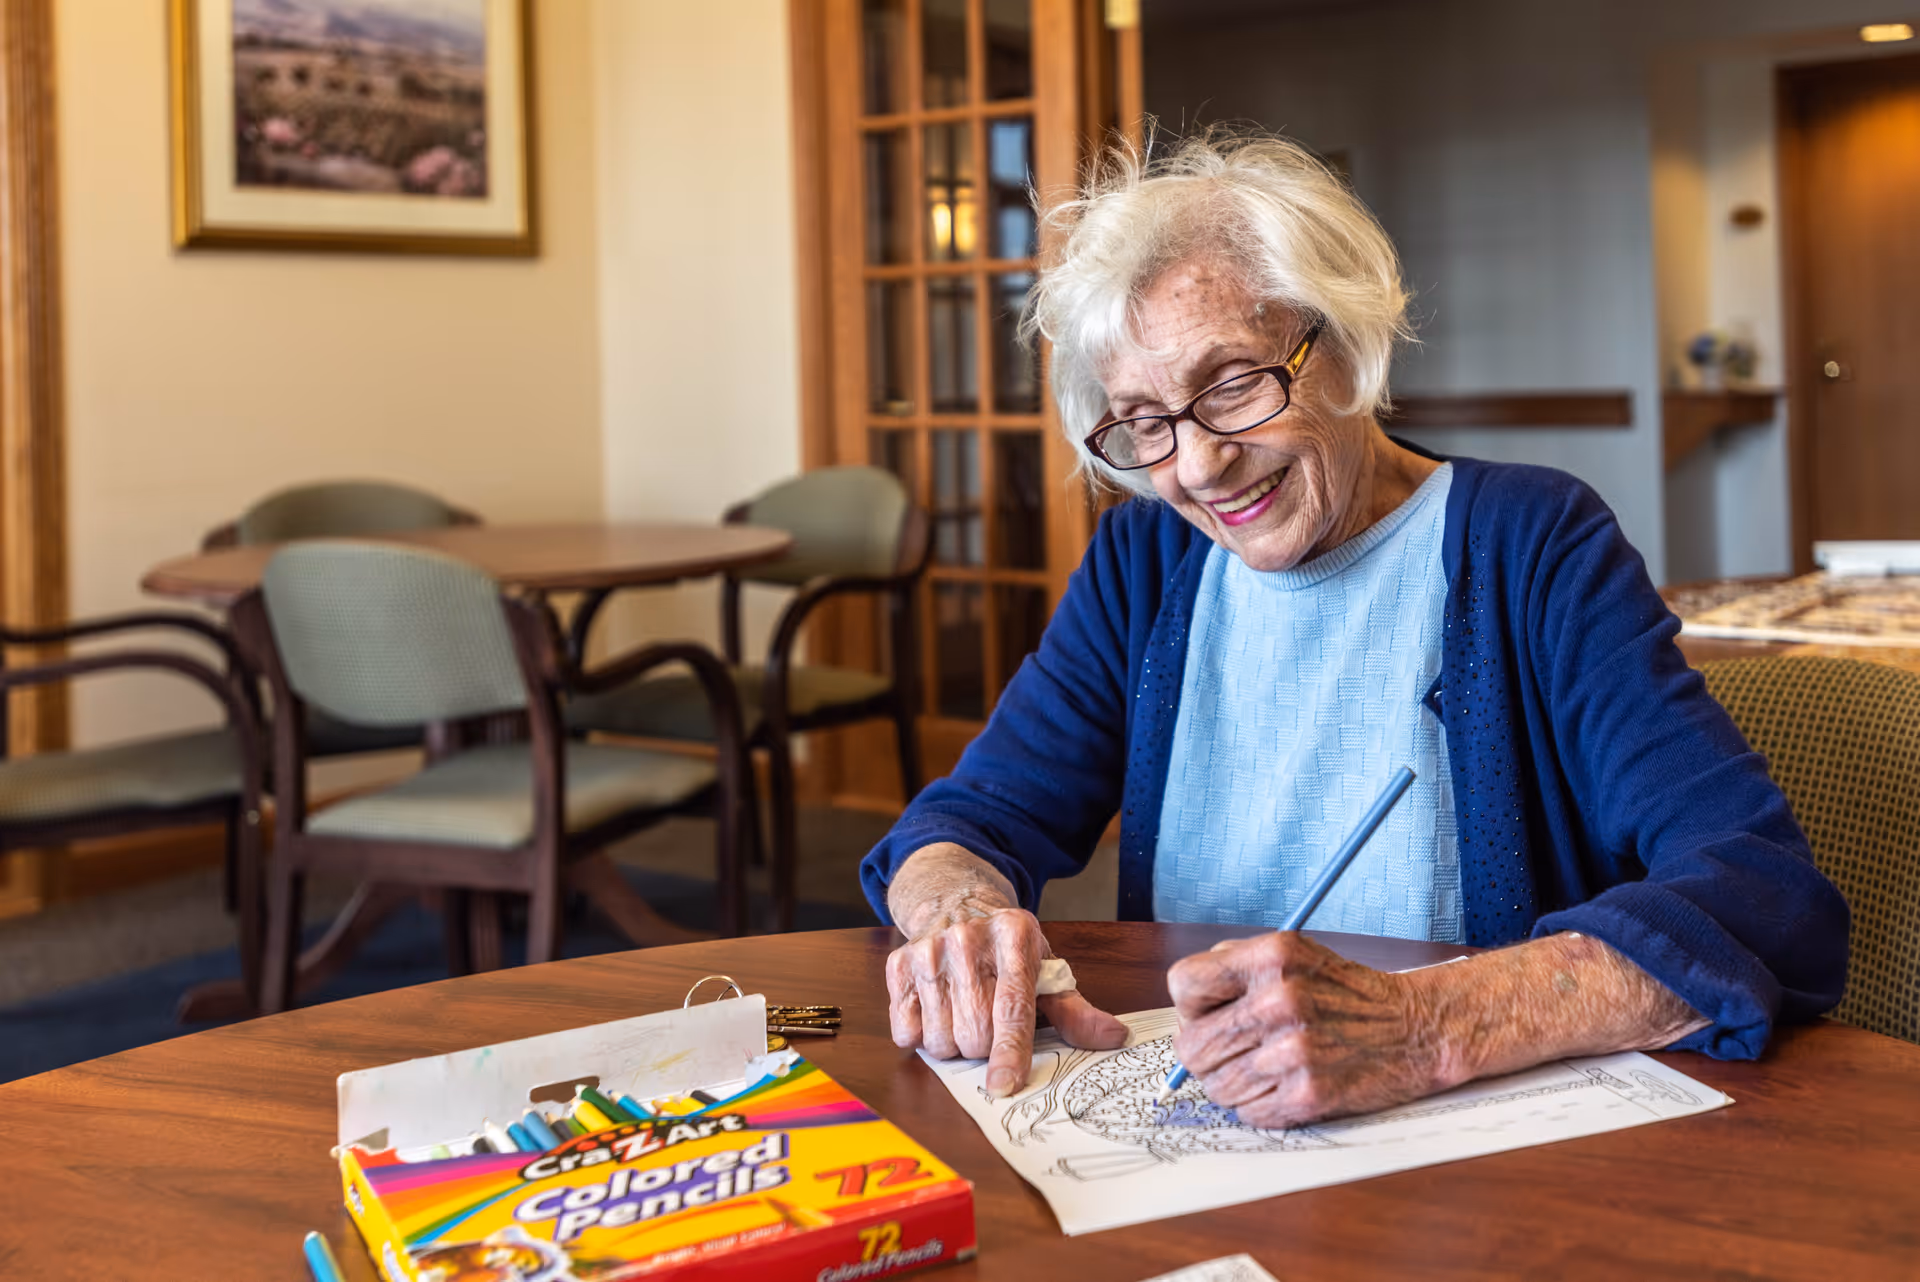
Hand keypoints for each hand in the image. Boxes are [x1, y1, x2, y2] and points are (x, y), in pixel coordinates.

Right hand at [886, 906, 1127, 1098]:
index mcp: (1014, 936)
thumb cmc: (1007, 951)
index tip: (1005, 1083)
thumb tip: (1116, 1037)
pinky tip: (935, 1009)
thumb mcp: (1044, 971)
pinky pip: (906, 1032)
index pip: (1012, 1007)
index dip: (1009, 1051)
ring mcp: (928, 950)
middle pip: (976, 1032)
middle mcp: (967, 938)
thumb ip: (1076, 1011)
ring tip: (962, 1014)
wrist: (955, 905)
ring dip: (954, 1044)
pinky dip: (921, 1036)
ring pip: (940, 1039)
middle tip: (988, 1023)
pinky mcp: (897, 964)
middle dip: (985, 1047)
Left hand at [1167, 932, 1442, 1127]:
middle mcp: (1279, 1001)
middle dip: (1206, 1055)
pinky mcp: (1309, 1093)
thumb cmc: (1346, 993)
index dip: (1191, 1006)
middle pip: (1191, 1047)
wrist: (1418, 1028)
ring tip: (1269, 1068)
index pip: (1183, 985)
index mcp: (1270, 957)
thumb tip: (1185, 1010)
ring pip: (1216, 1087)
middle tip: (1236, 1051)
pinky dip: (1261, 1106)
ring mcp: (1294, 1050)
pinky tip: (1288, 1085)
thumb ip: (1235, 970)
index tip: (1209, 1015)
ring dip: (1234, 1085)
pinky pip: (1249, 1112)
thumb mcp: (1293, 954)